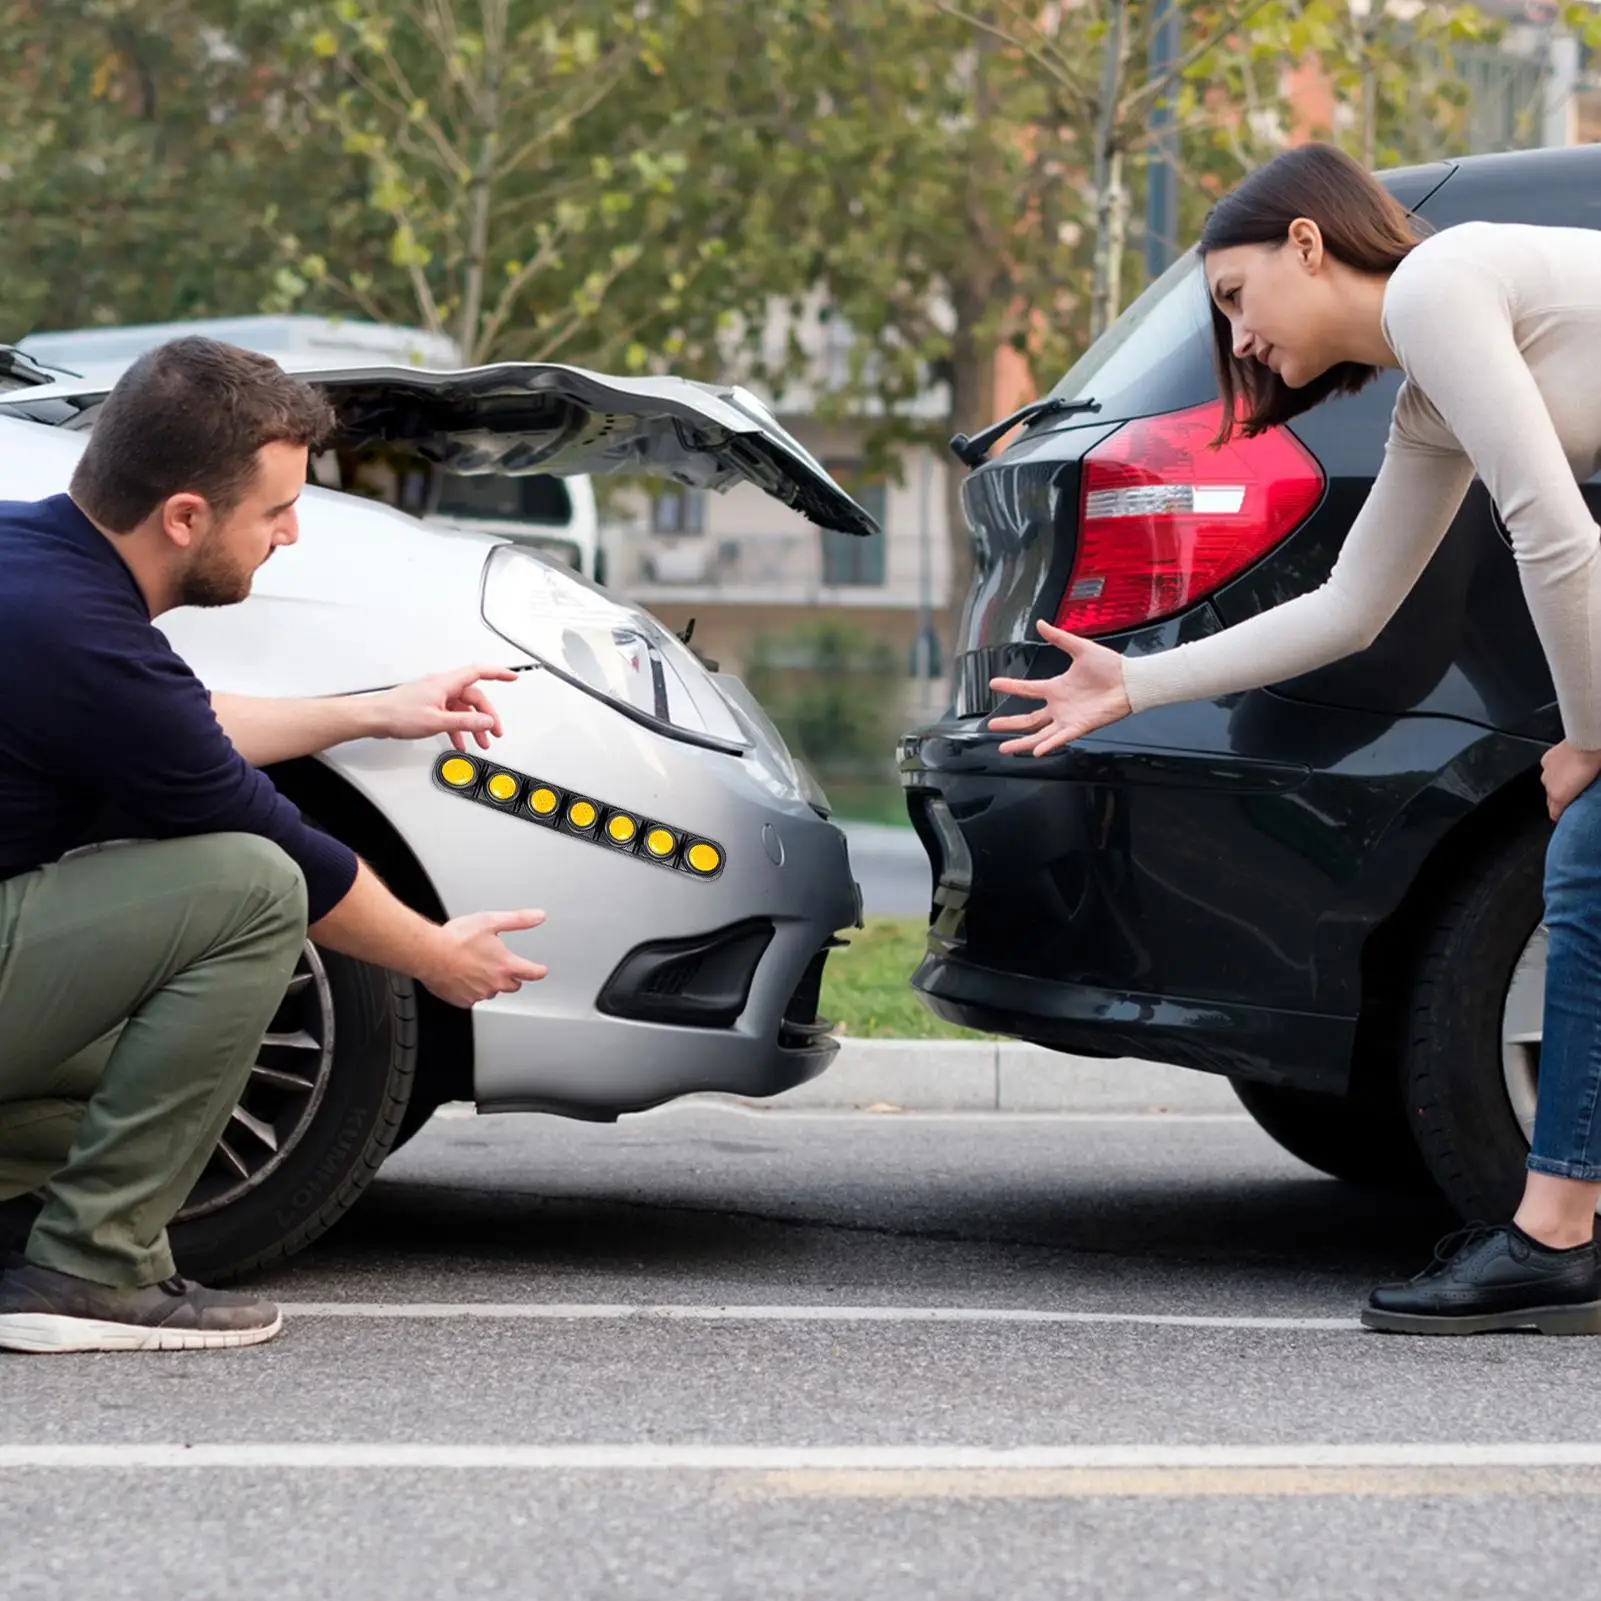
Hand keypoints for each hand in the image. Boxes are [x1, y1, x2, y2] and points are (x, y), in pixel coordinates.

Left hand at [368, 665, 517, 750]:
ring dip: (473, 725)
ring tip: (480, 741)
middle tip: (495, 731)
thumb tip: (487, 721)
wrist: (374, 718)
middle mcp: (441, 687)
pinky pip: (450, 715)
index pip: (478, 672)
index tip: (512, 677)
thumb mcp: (438, 721)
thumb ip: (466, 723)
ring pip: (462, 709)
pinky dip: (457, 728)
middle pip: (473, 698)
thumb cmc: (398, 714)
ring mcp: (435, 696)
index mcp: (445, 683)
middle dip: (487, 716)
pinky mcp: (428, 706)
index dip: (498, 673)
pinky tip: (459, 741)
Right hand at [420, 908, 547, 1008]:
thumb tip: (538, 916)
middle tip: (500, 965)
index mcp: (505, 965)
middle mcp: (495, 983)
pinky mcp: (464, 1001)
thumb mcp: (491, 921)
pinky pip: (473, 998)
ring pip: (492, 992)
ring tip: (476, 967)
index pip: (532, 973)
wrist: (429, 952)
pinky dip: (471, 990)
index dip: (538, 971)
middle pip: (514, 985)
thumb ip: (518, 920)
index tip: (540, 970)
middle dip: (511, 976)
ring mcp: (479, 994)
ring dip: (490, 982)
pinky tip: (463, 976)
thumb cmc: (456, 938)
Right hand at [986, 620, 1131, 756]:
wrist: (1132, 681)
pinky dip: (1049, 744)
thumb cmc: (1111, 666)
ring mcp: (1068, 718)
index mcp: (1057, 688)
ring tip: (1004, 748)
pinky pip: (1061, 738)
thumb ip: (1059, 637)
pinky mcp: (1081, 726)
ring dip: (1022, 742)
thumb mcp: (1081, 648)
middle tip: (991, 725)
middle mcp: (1059, 706)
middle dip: (1010, 723)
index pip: (1028, 689)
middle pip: (1029, 719)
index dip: (1010, 686)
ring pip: (1040, 734)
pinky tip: (1036, 750)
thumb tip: (1041, 623)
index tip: (993, 683)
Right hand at [1541, 740, 1600, 821]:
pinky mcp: (1546, 759)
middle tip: (1575, 795)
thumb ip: (1578, 797)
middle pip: (1551, 798)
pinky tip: (1566, 767)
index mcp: (1558, 795)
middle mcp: (1548, 785)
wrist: (1588, 742)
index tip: (1569, 813)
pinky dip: (1555, 771)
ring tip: (1573, 779)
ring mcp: (1546, 772)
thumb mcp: (1589, 786)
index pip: (1554, 813)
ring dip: (1558, 784)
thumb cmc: (1593, 763)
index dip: (1562, 814)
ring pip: (1549, 784)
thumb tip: (1577, 800)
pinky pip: (1549, 770)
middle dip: (1561, 798)